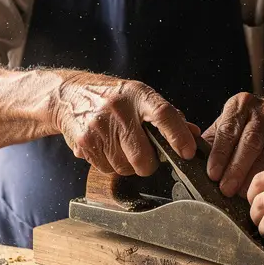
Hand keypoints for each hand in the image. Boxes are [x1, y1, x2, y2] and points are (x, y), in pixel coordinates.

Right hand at [55, 77, 200, 175]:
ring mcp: (99, 127)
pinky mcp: (84, 143)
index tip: (187, 152)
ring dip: (128, 165)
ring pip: (124, 167)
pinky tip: (107, 148)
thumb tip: (193, 134)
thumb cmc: (113, 97)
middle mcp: (118, 110)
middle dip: (149, 164)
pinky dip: (111, 165)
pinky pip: (106, 169)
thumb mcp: (141, 97)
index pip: (164, 115)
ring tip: (123, 147)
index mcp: (138, 95)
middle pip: (142, 155)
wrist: (70, 95)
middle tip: (147, 157)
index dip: (178, 137)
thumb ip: (168, 116)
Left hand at [202, 93, 263, 196]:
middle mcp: (262, 110)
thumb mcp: (227, 124)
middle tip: (226, 190)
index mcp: (240, 104)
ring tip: (242, 194)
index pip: (228, 130)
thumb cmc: (245, 126)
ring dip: (253, 177)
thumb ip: (210, 141)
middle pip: (250, 142)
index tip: (212, 174)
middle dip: (236, 168)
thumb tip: (190, 160)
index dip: (220, 154)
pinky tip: (261, 189)